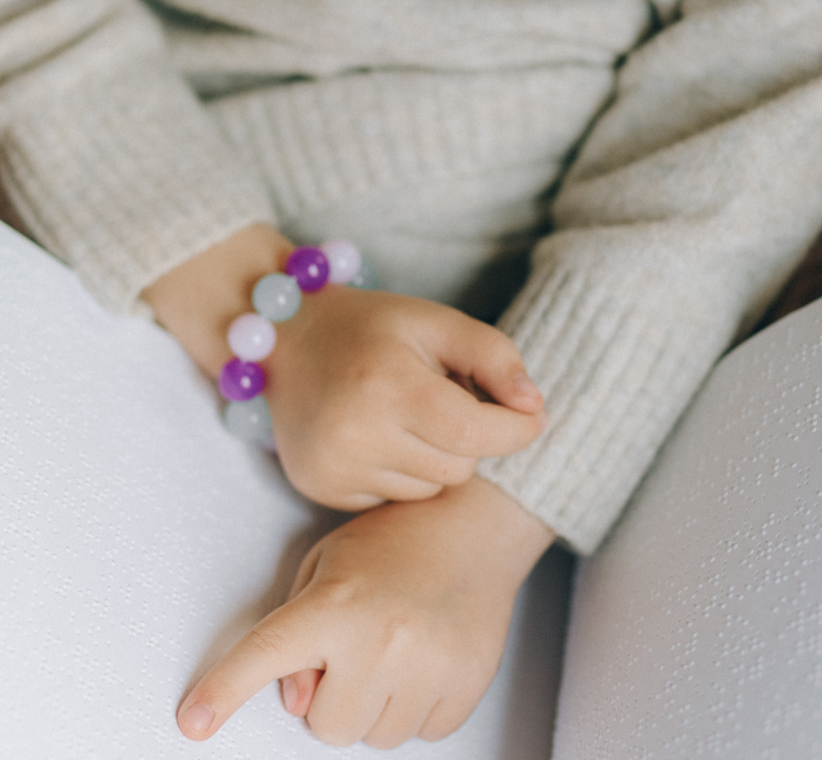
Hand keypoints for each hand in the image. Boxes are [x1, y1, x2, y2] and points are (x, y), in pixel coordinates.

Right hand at [143, 226, 546, 510]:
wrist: (285, 339)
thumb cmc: (371, 327)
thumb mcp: (436, 321)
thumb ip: (494, 356)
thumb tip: (536, 409)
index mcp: (387, 384)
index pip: (474, 432)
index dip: (515, 429)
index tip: (533, 417)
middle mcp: (353, 435)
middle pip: (458, 468)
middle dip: (468, 438)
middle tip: (444, 397)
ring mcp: (332, 468)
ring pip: (429, 490)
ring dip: (434, 457)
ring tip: (406, 414)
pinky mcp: (320, 488)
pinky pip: (392, 500)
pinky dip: (400, 472)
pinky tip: (377, 434)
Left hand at [176, 476, 555, 748]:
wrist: (474, 526)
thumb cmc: (395, 540)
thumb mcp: (327, 565)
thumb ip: (295, 631)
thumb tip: (296, 698)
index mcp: (335, 603)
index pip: (266, 654)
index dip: (224, 691)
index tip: (193, 720)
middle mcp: (381, 639)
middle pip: (326, 726)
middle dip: (332, 696)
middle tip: (355, 645)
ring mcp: (428, 666)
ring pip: (375, 737)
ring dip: (376, 703)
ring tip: (396, 644)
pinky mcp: (466, 684)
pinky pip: (423, 734)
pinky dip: (418, 705)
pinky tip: (426, 655)